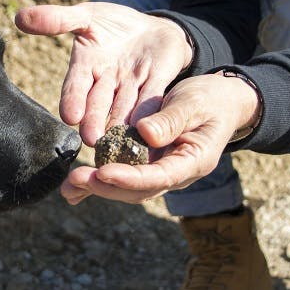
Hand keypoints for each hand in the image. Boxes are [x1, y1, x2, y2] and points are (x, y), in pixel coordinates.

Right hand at [15, 2, 192, 145]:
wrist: (152, 28)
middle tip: (92, 139)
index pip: (75, 86)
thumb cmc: (112, 24)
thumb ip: (57, 19)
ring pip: (124, 108)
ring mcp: (132, 86)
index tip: (69, 115)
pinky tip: (148, 126)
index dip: (72, 100)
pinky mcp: (157, 84)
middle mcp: (106, 84)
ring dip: (121, 124)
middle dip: (95, 121)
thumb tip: (19, 17)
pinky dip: (149, 112)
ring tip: (118, 140)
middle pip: (99, 104)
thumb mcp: (85, 16)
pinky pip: (152, 98)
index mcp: (85, 68)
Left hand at [60, 71, 261, 203]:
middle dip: (106, 186)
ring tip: (68, 188)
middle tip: (76, 179)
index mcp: (192, 161)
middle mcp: (175, 174)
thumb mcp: (194, 103)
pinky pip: (123, 177)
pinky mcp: (148, 164)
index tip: (103, 172)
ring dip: (98, 188)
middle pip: (139, 190)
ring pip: (128, 188)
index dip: (129, 178)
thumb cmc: (210, 99)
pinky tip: (75, 187)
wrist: (220, 102)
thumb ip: (171, 119)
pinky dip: (100, 182)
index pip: (159, 177)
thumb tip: (145, 133)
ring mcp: (161, 172)